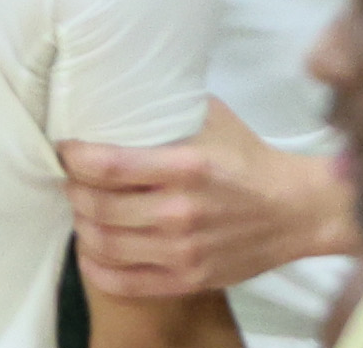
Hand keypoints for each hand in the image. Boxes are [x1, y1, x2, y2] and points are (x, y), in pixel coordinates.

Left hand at [58, 98, 359, 296]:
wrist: (297, 210)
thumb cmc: (248, 159)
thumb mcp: (211, 118)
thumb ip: (167, 105)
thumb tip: (121, 81)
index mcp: (185, 167)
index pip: (107, 165)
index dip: (73, 157)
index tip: (65, 148)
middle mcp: (181, 212)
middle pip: (97, 206)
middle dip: (72, 189)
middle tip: (71, 179)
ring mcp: (185, 251)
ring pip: (104, 244)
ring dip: (81, 224)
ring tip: (81, 209)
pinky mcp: (190, 280)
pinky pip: (124, 282)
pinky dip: (97, 266)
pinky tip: (91, 249)